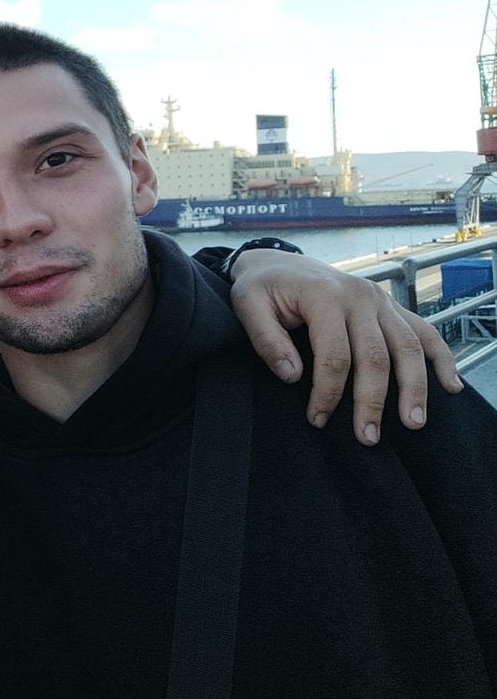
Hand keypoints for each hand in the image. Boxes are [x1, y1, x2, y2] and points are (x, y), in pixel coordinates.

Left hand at [228, 248, 461, 444]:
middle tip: (368, 437)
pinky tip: (450, 385)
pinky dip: (441, 357)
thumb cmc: (261, 287)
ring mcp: (380, 300)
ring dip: (414, 387)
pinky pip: (423, 331)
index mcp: (324, 295)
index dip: (327, 392)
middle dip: (373, 401)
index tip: (317, 419)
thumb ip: (266, 340)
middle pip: (376, 356)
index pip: (334, 354)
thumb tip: (293, 376)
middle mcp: (359, 296)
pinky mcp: (389, 305)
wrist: (277, 262)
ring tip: (413, 422)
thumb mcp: (248, 306)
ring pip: (408, 346)